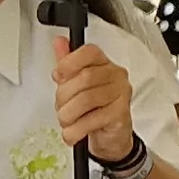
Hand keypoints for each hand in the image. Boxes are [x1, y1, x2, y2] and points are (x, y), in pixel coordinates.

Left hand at [54, 35, 138, 164]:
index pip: (89, 52)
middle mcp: (116, 76)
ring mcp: (121, 95)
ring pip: (86, 99)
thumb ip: (67, 63)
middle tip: (61, 107)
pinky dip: (76, 130)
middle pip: (84, 78)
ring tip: (66, 122)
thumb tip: (59, 42)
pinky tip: (72, 133)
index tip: (57, 75)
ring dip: (68, 115)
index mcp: (104, 64)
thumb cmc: (94, 108)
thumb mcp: (76, 84)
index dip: (69, 62)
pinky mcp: (121, 115)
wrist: (111, 137)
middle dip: (64, 96)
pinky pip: (92, 120)